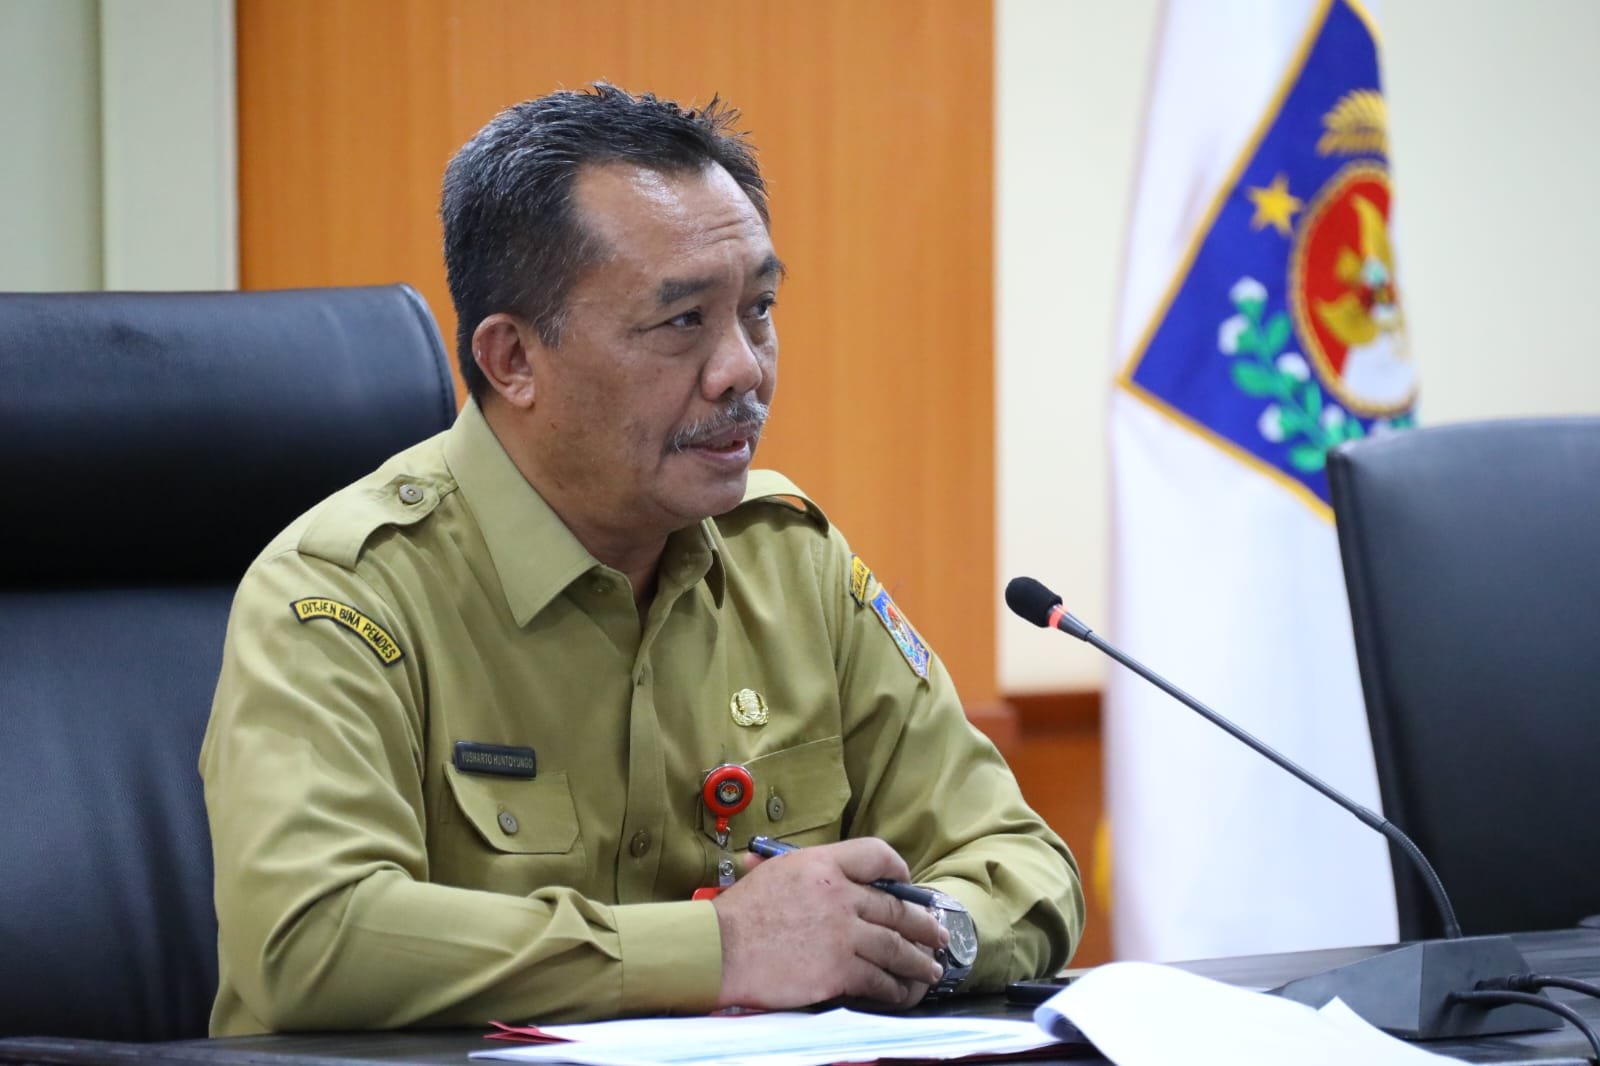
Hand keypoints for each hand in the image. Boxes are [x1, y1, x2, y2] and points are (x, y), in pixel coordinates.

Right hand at [710, 837, 947, 1010]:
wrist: (719, 949)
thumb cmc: (739, 913)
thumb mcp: (774, 871)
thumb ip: (809, 871)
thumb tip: (831, 875)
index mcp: (823, 864)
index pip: (876, 854)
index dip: (899, 870)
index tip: (908, 885)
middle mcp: (840, 896)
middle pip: (898, 909)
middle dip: (925, 925)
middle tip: (938, 935)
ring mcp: (842, 935)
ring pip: (897, 948)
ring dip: (920, 961)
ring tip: (931, 969)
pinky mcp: (837, 971)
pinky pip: (879, 980)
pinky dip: (896, 989)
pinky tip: (902, 993)